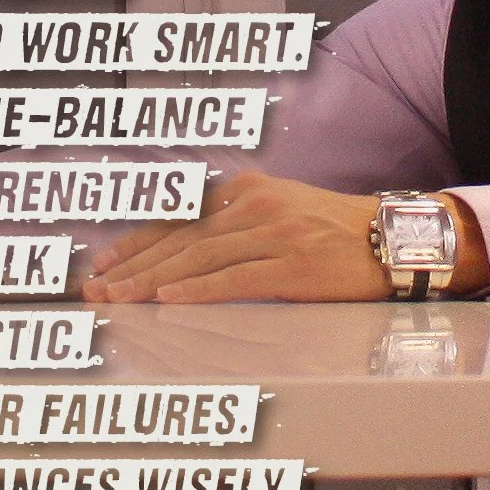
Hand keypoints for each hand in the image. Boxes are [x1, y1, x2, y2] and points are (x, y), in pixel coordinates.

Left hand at [82, 172, 388, 303]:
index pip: (178, 220)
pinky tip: (168, 298)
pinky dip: (199, 289)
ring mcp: (275, 234)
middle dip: (133, 266)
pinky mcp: (294, 265)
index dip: (136, 243)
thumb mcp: (278, 209)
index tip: (102, 264)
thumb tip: (181, 252)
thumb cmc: (333, 231)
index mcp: (245, 191)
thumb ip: (232, 224)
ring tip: (120, 297)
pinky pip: (235, 278)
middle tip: (97, 288)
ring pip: (199, 259)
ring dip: (153, 281)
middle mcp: (254, 206)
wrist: (392, 239)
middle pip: (180, 240)